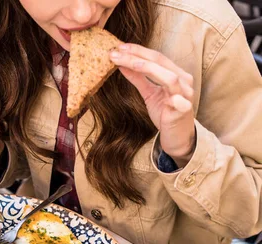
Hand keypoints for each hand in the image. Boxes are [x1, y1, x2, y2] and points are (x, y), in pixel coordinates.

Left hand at [110, 44, 195, 163]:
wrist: (177, 136)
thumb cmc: (165, 113)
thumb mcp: (149, 94)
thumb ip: (138, 79)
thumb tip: (122, 64)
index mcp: (175, 73)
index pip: (156, 56)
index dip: (137, 50)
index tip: (118, 47)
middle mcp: (183, 80)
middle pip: (160, 62)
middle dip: (137, 56)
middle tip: (116, 52)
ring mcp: (185, 95)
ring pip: (170, 77)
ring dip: (149, 68)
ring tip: (130, 63)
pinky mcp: (184, 111)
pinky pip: (181, 103)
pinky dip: (174, 99)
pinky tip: (162, 94)